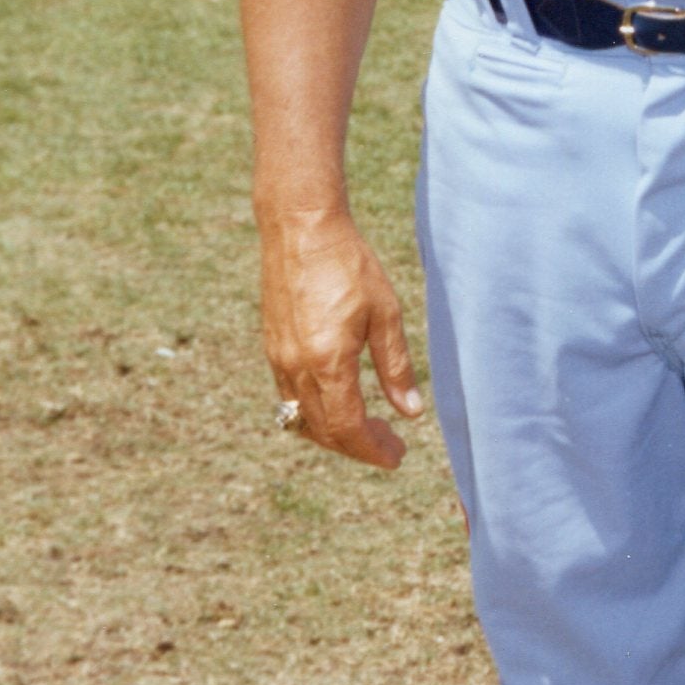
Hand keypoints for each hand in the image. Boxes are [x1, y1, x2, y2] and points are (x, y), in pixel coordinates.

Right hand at [259, 208, 422, 466]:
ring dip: (334, 433)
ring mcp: (279, 359)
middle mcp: (296, 367)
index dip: (373, 450)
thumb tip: (411, 412)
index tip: (397, 456)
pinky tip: (339, 400)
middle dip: (358, 446)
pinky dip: (314, 413)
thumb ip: (396, 367)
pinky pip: (289, 397)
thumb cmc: (348, 264)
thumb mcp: (386, 314)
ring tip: (367, 427)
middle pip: (324, 431)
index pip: (348, 428)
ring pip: (303, 419)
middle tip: (391, 445)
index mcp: (327, 362)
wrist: (301, 228)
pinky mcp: (272, 347)